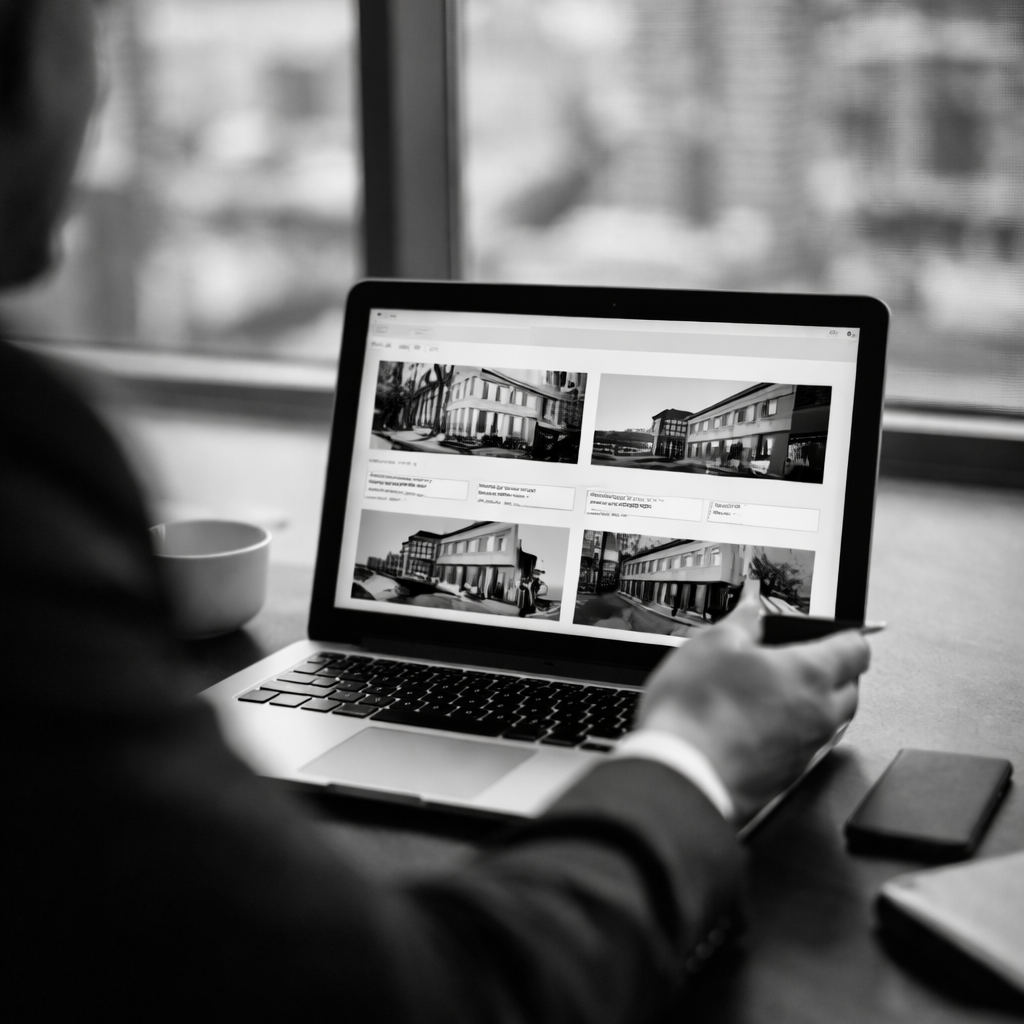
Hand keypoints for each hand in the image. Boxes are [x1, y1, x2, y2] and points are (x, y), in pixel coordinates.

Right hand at [638, 583, 869, 822]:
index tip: (835, 633)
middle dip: (835, 672)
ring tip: (776, 692)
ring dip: (814, 704)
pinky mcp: (787, 776)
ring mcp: (806, 749)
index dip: (847, 636)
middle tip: (803, 660)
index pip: (855, 650)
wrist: (682, 772)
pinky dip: (791, 732)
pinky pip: (805, 747)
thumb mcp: (713, 644)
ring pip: (829, 721)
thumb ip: (742, 622)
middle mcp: (819, 714)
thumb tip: (752, 608)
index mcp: (809, 673)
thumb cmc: (697, 710)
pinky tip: (758, 725)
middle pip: (851, 688)